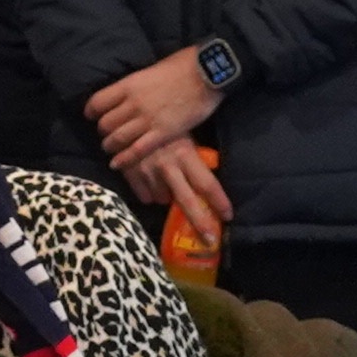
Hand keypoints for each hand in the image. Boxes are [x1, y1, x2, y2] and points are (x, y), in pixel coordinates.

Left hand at [83, 44, 225, 171]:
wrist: (206, 73)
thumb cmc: (182, 66)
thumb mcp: (151, 70)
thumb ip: (137, 84)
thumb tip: (129, 92)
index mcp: (129, 84)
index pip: (97, 102)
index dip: (91, 111)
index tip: (92, 116)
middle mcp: (133, 103)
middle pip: (105, 123)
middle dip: (103, 131)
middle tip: (107, 133)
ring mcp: (147, 120)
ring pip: (117, 138)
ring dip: (110, 146)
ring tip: (111, 149)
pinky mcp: (162, 133)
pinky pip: (136, 150)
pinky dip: (124, 159)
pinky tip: (117, 164)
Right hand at [119, 136, 229, 255]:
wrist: (129, 117)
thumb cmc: (166, 127)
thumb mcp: (184, 138)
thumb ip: (193, 161)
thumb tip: (206, 185)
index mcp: (186, 154)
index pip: (207, 183)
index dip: (219, 201)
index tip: (228, 216)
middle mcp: (168, 165)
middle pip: (187, 201)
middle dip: (200, 222)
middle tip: (209, 240)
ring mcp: (148, 171)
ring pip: (163, 200)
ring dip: (166, 197)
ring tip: (165, 181)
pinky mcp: (131, 173)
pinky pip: (145, 197)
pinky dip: (150, 194)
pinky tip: (149, 179)